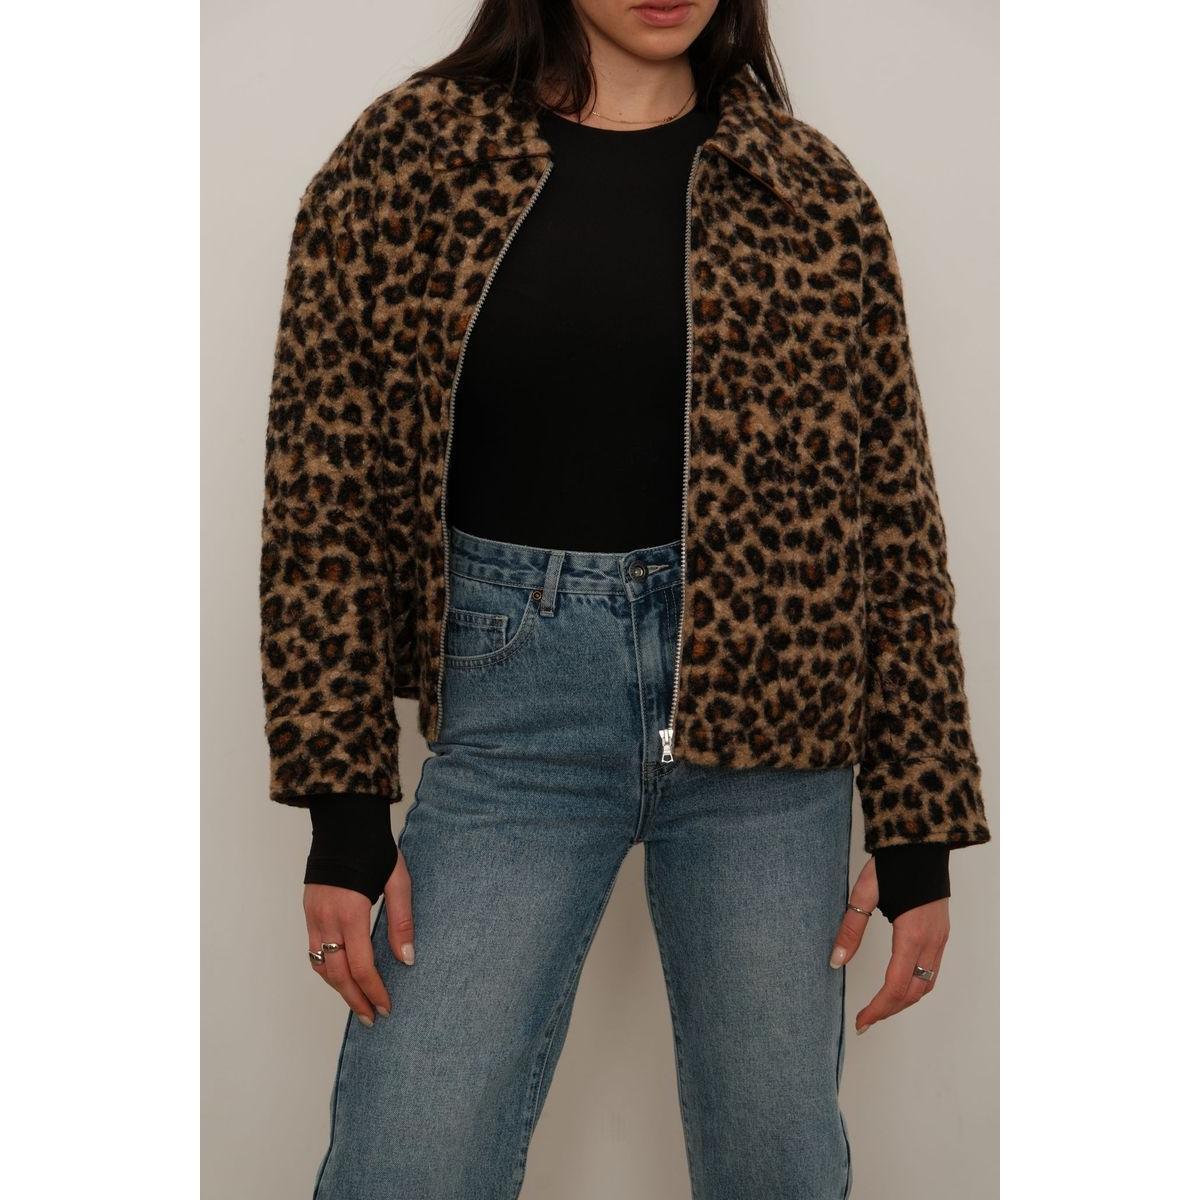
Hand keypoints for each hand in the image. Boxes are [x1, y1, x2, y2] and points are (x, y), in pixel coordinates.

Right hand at [303, 851, 415, 1025]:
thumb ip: (402, 921)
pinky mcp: (308, 911)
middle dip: (355, 999)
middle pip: (337, 973)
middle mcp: (327, 918)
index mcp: (351, 911)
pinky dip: (327, 969)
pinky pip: (314, 950)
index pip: (361, 965)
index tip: (386, 1007)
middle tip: (372, 1017)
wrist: (343, 822)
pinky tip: (342, 975)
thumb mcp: (398, 881)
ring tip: (358, 1002)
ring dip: (338, 988)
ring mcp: (313, 916)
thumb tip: (407, 958)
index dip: (374, 990)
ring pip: (321, 965)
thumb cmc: (374, 848)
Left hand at [828, 855, 949, 1033]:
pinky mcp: (942, 932)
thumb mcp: (863, 893)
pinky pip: (932, 970)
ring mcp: (941, 938)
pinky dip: (915, 985)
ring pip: (927, 984)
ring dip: (904, 1000)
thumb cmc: (893, 864)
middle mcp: (932, 941)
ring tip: (881, 1007)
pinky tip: (899, 984)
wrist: (921, 842)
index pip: (896, 986)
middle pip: (914, 992)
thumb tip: (835, 962)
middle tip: (866, 1019)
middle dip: (890, 1010)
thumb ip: (850, 929)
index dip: (878, 1008)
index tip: (861, 1021)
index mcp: (912, 934)